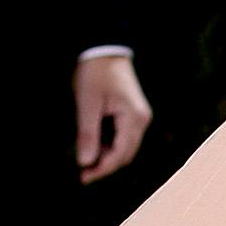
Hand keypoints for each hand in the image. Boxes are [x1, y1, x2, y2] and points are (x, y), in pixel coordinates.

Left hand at [74, 51, 151, 185]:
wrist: (105, 48)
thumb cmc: (95, 72)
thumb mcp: (87, 103)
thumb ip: (87, 134)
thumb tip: (85, 162)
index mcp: (134, 118)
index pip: (120, 154)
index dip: (102, 169)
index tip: (84, 176)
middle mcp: (141, 119)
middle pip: (126, 154)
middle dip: (105, 166)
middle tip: (83, 173)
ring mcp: (139, 116)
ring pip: (125, 147)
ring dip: (107, 156)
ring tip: (86, 160)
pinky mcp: (132, 112)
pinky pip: (123, 136)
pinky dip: (109, 145)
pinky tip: (94, 146)